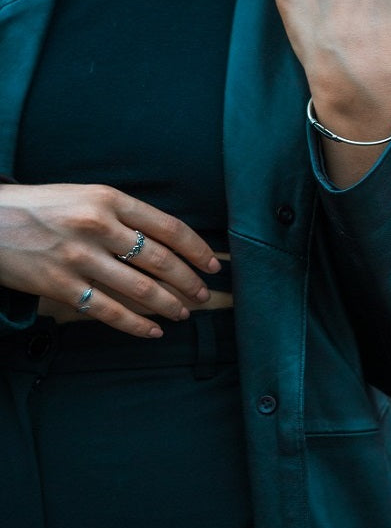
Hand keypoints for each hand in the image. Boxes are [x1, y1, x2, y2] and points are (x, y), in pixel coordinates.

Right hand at [0, 183, 220, 337]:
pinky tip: (153, 331)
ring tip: (184, 314)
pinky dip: (137, 325)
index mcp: (108, 199)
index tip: (213, 264)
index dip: (197, 249)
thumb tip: (167, 242)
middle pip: (160, 260)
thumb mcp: (84, 197)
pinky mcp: (60, 285)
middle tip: (203, 294)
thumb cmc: (40, 208)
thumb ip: (123, 215)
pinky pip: (110, 311)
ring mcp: (78, 258)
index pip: (168, 227)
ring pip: (141, 289)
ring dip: (169, 305)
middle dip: (188, 281)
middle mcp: (97, 226)